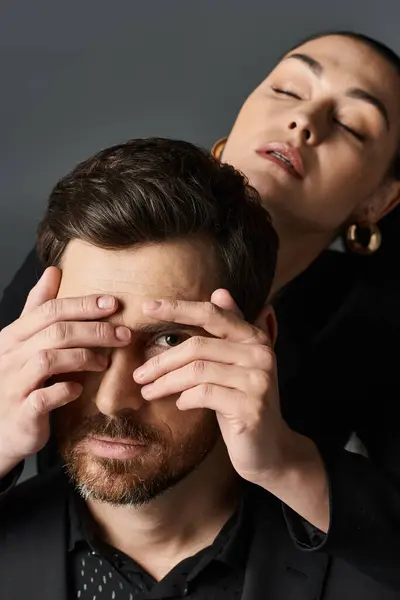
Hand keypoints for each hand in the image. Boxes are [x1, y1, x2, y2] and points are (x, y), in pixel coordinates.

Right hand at [0, 267, 131, 476]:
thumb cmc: (17, 379)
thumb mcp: (23, 341)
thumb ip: (38, 308)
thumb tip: (54, 271)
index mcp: (14, 336)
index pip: (50, 310)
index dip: (83, 305)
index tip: (113, 303)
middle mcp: (11, 356)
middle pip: (56, 332)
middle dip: (95, 330)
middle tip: (124, 334)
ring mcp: (14, 384)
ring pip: (49, 359)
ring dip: (84, 357)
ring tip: (105, 362)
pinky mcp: (22, 412)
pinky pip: (45, 397)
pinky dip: (65, 391)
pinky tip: (79, 389)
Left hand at [134, 289, 289, 484]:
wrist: (269, 448)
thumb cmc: (244, 402)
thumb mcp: (238, 363)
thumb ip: (231, 329)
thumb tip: (220, 291)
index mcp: (255, 338)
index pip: (212, 315)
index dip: (178, 308)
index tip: (147, 306)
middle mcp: (261, 354)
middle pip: (198, 347)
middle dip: (162, 360)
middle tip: (138, 374)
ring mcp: (258, 381)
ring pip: (197, 371)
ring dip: (166, 382)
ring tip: (148, 391)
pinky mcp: (250, 407)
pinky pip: (204, 394)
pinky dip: (185, 399)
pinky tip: (180, 404)